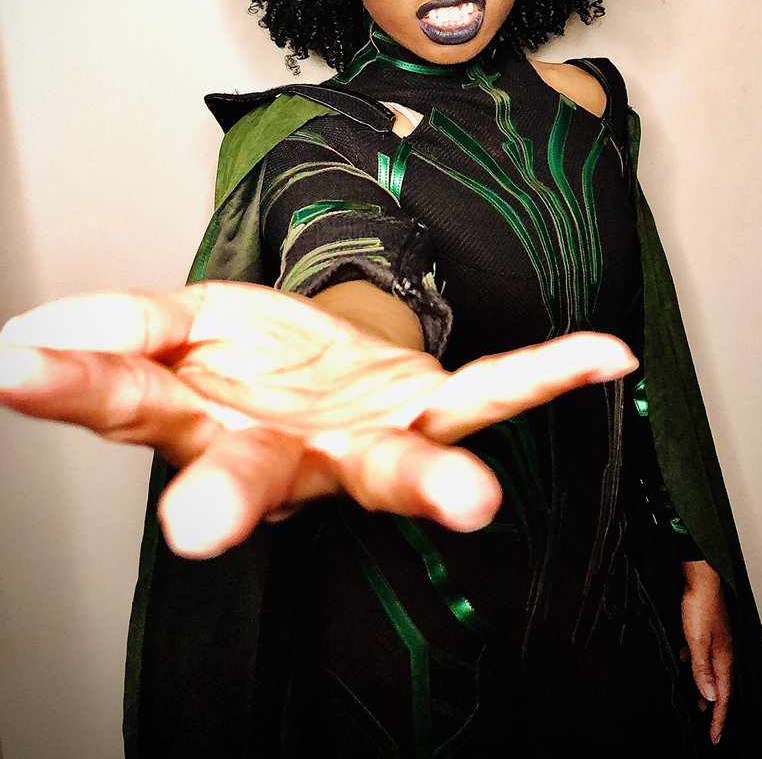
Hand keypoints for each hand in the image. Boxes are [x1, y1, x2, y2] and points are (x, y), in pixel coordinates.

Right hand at [0, 281, 635, 558]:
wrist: (311, 365)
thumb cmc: (241, 361)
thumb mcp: (169, 328)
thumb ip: (117, 331)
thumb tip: (34, 338)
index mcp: (200, 421)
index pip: (123, 401)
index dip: (70, 387)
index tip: (14, 369)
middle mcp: (284, 450)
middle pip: (252, 478)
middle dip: (227, 504)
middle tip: (195, 532)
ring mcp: (363, 438)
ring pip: (392, 467)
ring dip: (431, 484)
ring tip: (470, 504)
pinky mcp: (429, 409)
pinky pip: (492, 393)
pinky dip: (545, 375)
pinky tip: (604, 356)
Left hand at [680, 559, 732, 744]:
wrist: (699, 577)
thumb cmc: (700, 605)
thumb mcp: (697, 642)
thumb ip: (703, 669)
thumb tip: (711, 696)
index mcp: (723, 658)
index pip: (723, 696)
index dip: (719, 718)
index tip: (715, 736)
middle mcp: (722, 651)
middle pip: (719, 685)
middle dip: (714, 707)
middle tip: (709, 725)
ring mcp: (715, 640)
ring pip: (710, 670)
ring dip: (704, 687)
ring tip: (697, 700)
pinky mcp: (706, 630)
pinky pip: (701, 654)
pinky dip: (694, 664)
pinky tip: (684, 662)